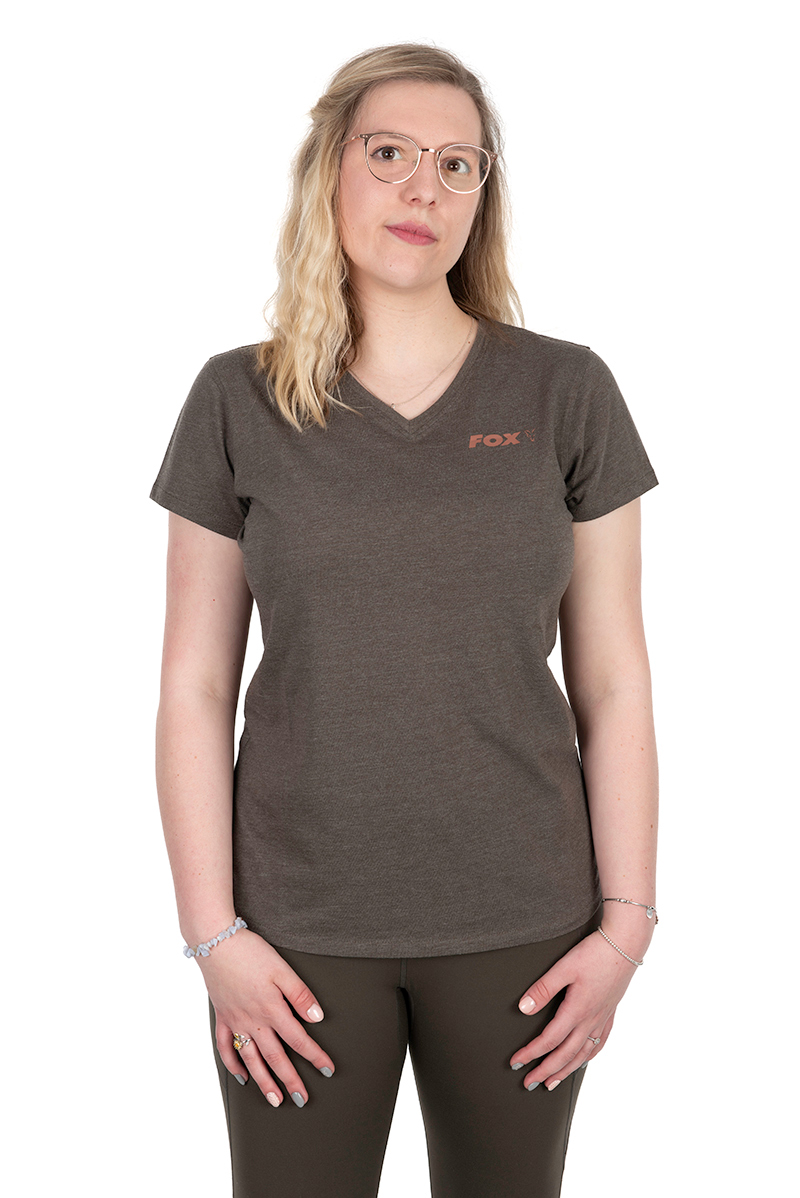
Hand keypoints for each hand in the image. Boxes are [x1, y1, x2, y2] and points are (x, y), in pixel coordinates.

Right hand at [197, 928, 334, 1106]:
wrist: (216, 943)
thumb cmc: (251, 953)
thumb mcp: (282, 969)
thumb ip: (300, 995)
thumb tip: (317, 1018)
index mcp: (272, 1010)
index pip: (298, 1039)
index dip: (314, 1056)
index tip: (327, 1070)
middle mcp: (253, 1021)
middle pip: (276, 1058)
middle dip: (291, 1080)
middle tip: (302, 1099)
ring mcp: (235, 1021)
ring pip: (251, 1059)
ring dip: (264, 1082)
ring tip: (275, 1100)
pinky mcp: (221, 1017)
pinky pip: (225, 1047)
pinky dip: (233, 1065)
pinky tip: (242, 1077)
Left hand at [509, 930, 637, 1090]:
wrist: (625, 945)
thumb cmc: (595, 953)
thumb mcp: (564, 967)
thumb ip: (543, 989)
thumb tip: (524, 1009)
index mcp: (577, 1010)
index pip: (549, 1040)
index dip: (531, 1053)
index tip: (516, 1062)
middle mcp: (591, 1020)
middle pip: (565, 1054)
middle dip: (545, 1071)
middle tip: (529, 1083)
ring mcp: (602, 1018)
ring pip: (583, 1053)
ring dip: (566, 1070)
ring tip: (552, 1083)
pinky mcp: (610, 1012)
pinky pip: (599, 1043)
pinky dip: (588, 1056)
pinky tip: (583, 1060)